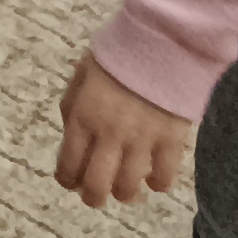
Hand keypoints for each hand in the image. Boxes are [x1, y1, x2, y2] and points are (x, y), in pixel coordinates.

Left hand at [55, 51, 190, 207]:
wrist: (161, 40)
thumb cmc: (119, 53)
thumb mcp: (82, 75)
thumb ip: (73, 107)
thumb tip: (71, 137)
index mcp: (82, 117)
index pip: (68, 165)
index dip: (68, 180)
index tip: (72, 182)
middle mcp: (109, 134)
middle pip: (96, 185)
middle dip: (93, 197)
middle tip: (97, 196)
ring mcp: (141, 139)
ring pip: (128, 187)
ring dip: (125, 193)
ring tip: (127, 190)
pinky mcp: (170, 139)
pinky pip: (164, 175)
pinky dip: (158, 184)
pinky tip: (155, 180)